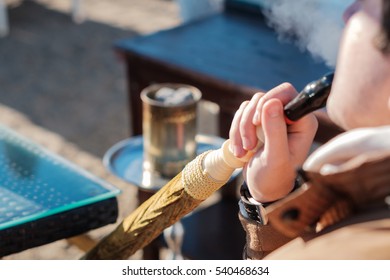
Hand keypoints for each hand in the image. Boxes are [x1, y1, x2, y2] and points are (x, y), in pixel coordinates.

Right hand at [229, 83, 317, 202]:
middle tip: (249, 145)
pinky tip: (239, 151)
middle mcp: (289, 116)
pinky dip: (236, 132)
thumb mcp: (275, 158)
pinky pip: (242, 114)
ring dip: (241, 129)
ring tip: (243, 152)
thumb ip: (275, 131)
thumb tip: (271, 102)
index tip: (257, 123)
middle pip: (264, 98)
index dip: (268, 102)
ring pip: (250, 106)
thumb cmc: (274, 177)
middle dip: (250, 121)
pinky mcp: (257, 122)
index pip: (286, 93)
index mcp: (303, 122)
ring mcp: (272, 117)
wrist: (261, 187)